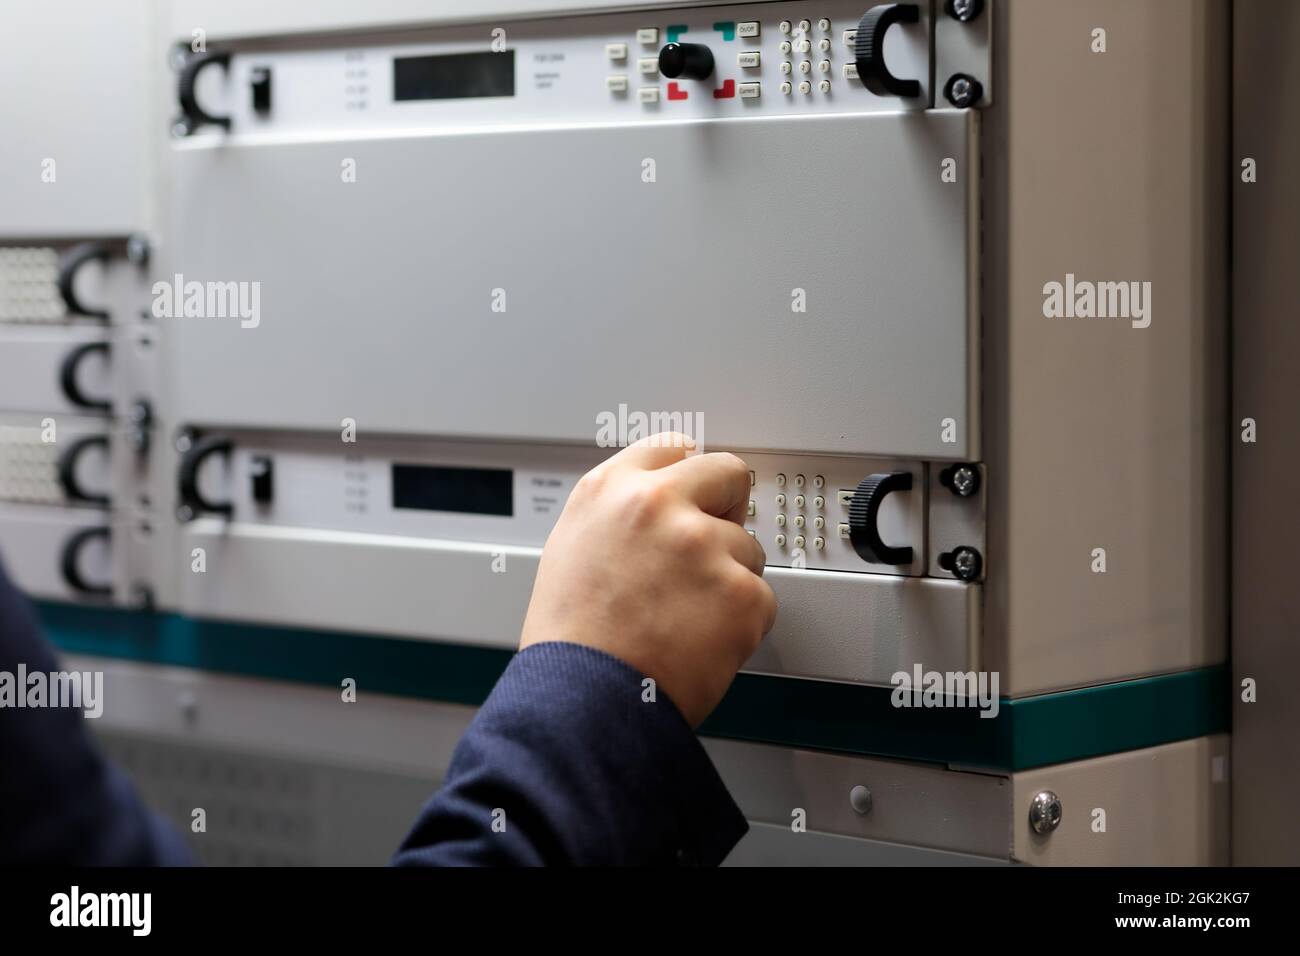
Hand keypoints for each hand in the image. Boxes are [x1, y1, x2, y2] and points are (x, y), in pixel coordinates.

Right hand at [520, 433, 776, 726]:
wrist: (583, 702)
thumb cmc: (571, 642)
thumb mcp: (572, 548)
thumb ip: (619, 515)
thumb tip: (661, 509)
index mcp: (610, 490)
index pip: (672, 448)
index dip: (689, 476)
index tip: (699, 490)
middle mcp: (657, 505)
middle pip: (727, 474)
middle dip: (727, 507)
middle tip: (711, 548)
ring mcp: (702, 546)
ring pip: (746, 548)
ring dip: (728, 579)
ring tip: (684, 618)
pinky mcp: (740, 593)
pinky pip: (761, 600)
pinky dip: (741, 625)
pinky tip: (699, 643)